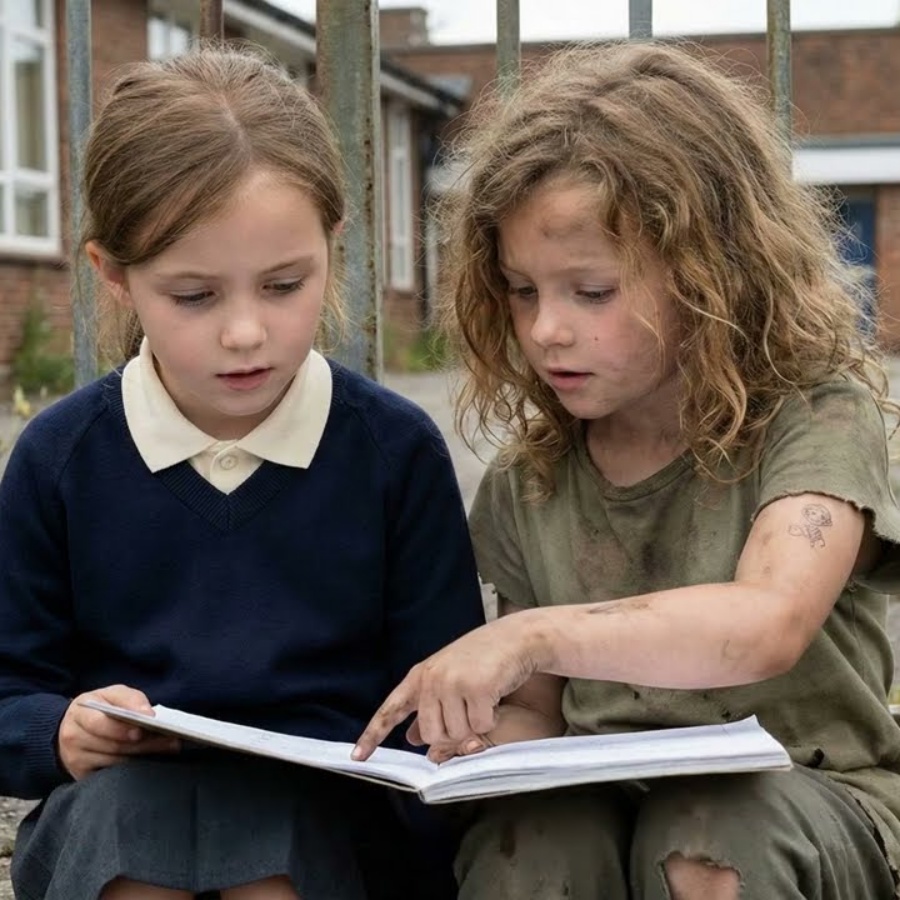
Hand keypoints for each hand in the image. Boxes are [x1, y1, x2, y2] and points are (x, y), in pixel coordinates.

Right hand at [58, 684, 180, 779]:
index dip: (123, 728)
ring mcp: (75, 758)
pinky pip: (111, 774)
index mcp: (79, 711)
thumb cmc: (100, 708)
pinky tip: (151, 761)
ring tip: (169, 748)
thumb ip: (130, 699)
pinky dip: (133, 769)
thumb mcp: (112, 695)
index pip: (99, 722)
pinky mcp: (81, 775)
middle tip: (172, 740)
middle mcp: (72, 736)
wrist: (72, 728)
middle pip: (113, 745)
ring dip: (144, 756)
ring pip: (115, 761)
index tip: (147, 726)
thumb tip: (148, 714)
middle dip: (145, 743)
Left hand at [354, 614, 543, 760]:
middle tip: (468, 711)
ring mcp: (453, 683)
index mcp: (420, 676)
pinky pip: (481, 727)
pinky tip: (494, 697)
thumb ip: (430, 707)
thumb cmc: (483, 659)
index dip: (374, 735)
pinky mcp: (476, 689)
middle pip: (433, 735)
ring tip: (482, 698)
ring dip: (475, 725)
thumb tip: (416, 740)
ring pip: (458, 734)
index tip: (358, 756)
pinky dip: (491, 720)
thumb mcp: (448, 679)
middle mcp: (432, 679)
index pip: (392, 709)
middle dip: (453, 733)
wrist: (515, 637)